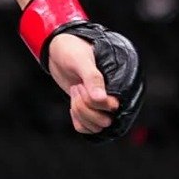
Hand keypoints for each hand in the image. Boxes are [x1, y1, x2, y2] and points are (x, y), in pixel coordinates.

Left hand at [22, 0, 144, 141]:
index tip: (81, 83)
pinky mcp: (89, 111)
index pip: (112, 108)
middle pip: (104, 122)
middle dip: (84, 106)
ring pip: (96, 127)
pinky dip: (77, 119)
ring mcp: (101, 107)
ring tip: (75, 91)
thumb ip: (93, 78)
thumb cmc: (73, 49)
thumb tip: (101, 99)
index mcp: (118, 86)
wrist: (59, 50)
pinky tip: (73, 102)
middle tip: (76, 86)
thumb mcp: (81, 60)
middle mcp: (113, 99)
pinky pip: (87, 128)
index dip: (93, 101)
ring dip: (80, 112)